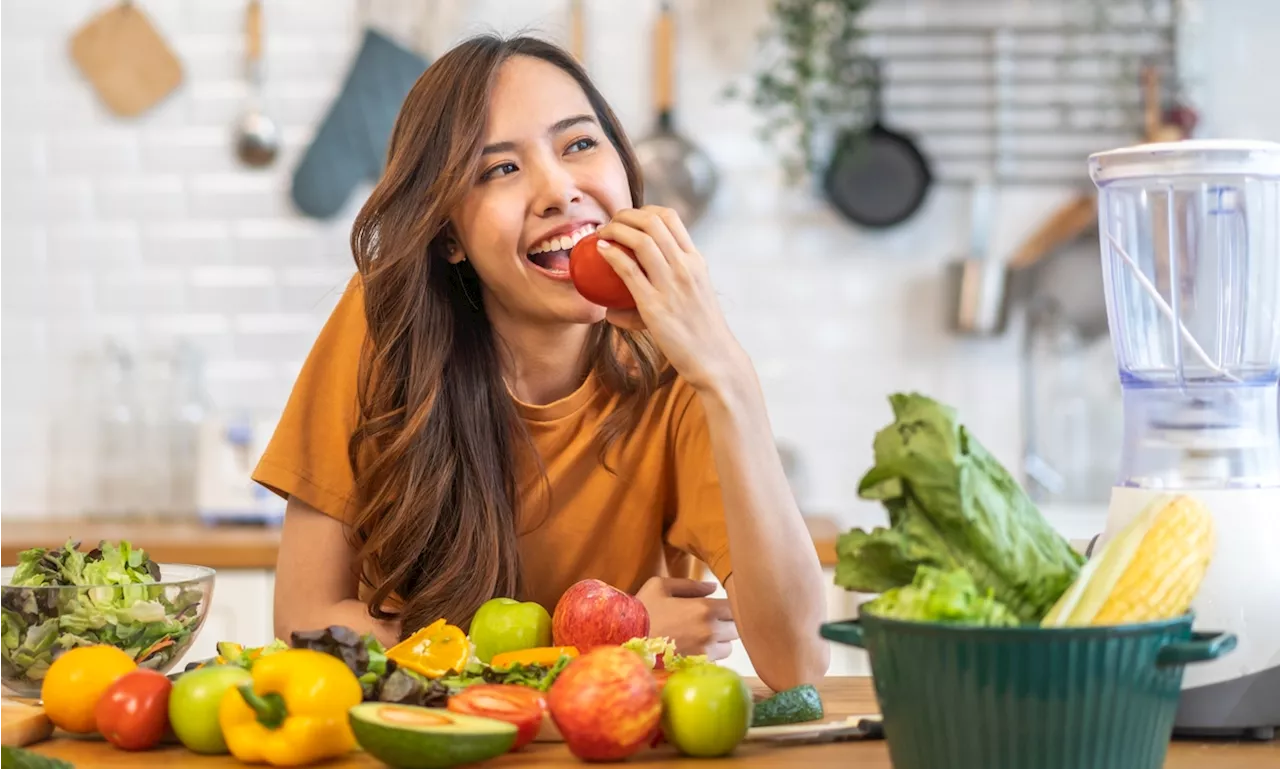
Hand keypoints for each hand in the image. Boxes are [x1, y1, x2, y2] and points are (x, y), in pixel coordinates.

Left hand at [595, 207, 749, 392]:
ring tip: (602, 233)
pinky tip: (600, 250)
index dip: (645, 210)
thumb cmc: (700, 331)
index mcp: (696, 260)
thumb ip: (668, 286)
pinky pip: (628, 270)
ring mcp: (672, 284)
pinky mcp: (655, 305)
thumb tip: (629, 294)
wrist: (714, 358)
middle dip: (625, 214)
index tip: (630, 218)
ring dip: (616, 229)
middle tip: (610, 222)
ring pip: (640, 240)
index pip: (671, 218)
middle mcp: (686, 266)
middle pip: (652, 222)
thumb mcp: (693, 296)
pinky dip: (611, 254)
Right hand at [635, 577, 738, 660]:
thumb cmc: (642, 610)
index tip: (716, 607)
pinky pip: (716, 662)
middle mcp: (710, 631)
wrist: (625, 641)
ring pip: (729, 647)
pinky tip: (695, 650)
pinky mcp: (697, 668)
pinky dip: (710, 657)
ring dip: (721, 642)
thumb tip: (713, 586)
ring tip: (702, 637)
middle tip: (710, 622)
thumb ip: (691, 584)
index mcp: (704, 608)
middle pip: (736, 628)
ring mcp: (706, 652)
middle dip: (726, 624)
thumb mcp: (660, 586)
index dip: (727, 606)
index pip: (734, 607)